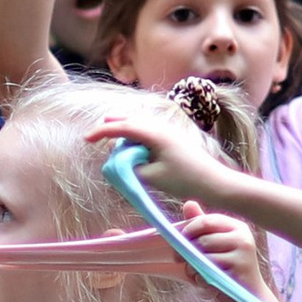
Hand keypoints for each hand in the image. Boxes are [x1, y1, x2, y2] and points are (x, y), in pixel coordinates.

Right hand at [86, 97, 230, 207]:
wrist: (214, 182)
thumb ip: (131, 166)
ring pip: (140, 124)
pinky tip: (132, 142)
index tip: (87, 139)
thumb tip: (120, 160)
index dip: (102, 132)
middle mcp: (161, 128)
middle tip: (95, 134)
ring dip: (124, 128)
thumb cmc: (184, 180)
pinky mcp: (173, 139)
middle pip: (130, 120)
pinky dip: (135, 134)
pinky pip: (148, 131)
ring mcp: (168, 132)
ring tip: (110, 132)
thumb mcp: (152, 176)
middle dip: (112, 125)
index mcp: (154, 134)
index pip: (122, 127)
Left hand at [179, 207, 267, 296]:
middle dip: (186, 251)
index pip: (206, 221)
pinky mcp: (239, 273)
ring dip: (192, 268)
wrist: (247, 296)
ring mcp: (243, 255)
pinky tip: (206, 283)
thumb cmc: (227, 269)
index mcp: (236, 227)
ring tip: (195, 274)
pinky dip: (200, 280)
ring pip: (204, 257)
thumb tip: (188, 203)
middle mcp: (242, 238)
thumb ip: (202, 225)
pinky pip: (208, 273)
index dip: (188, 230)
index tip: (178, 241)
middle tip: (179, 260)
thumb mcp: (215, 244)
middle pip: (203, 240)